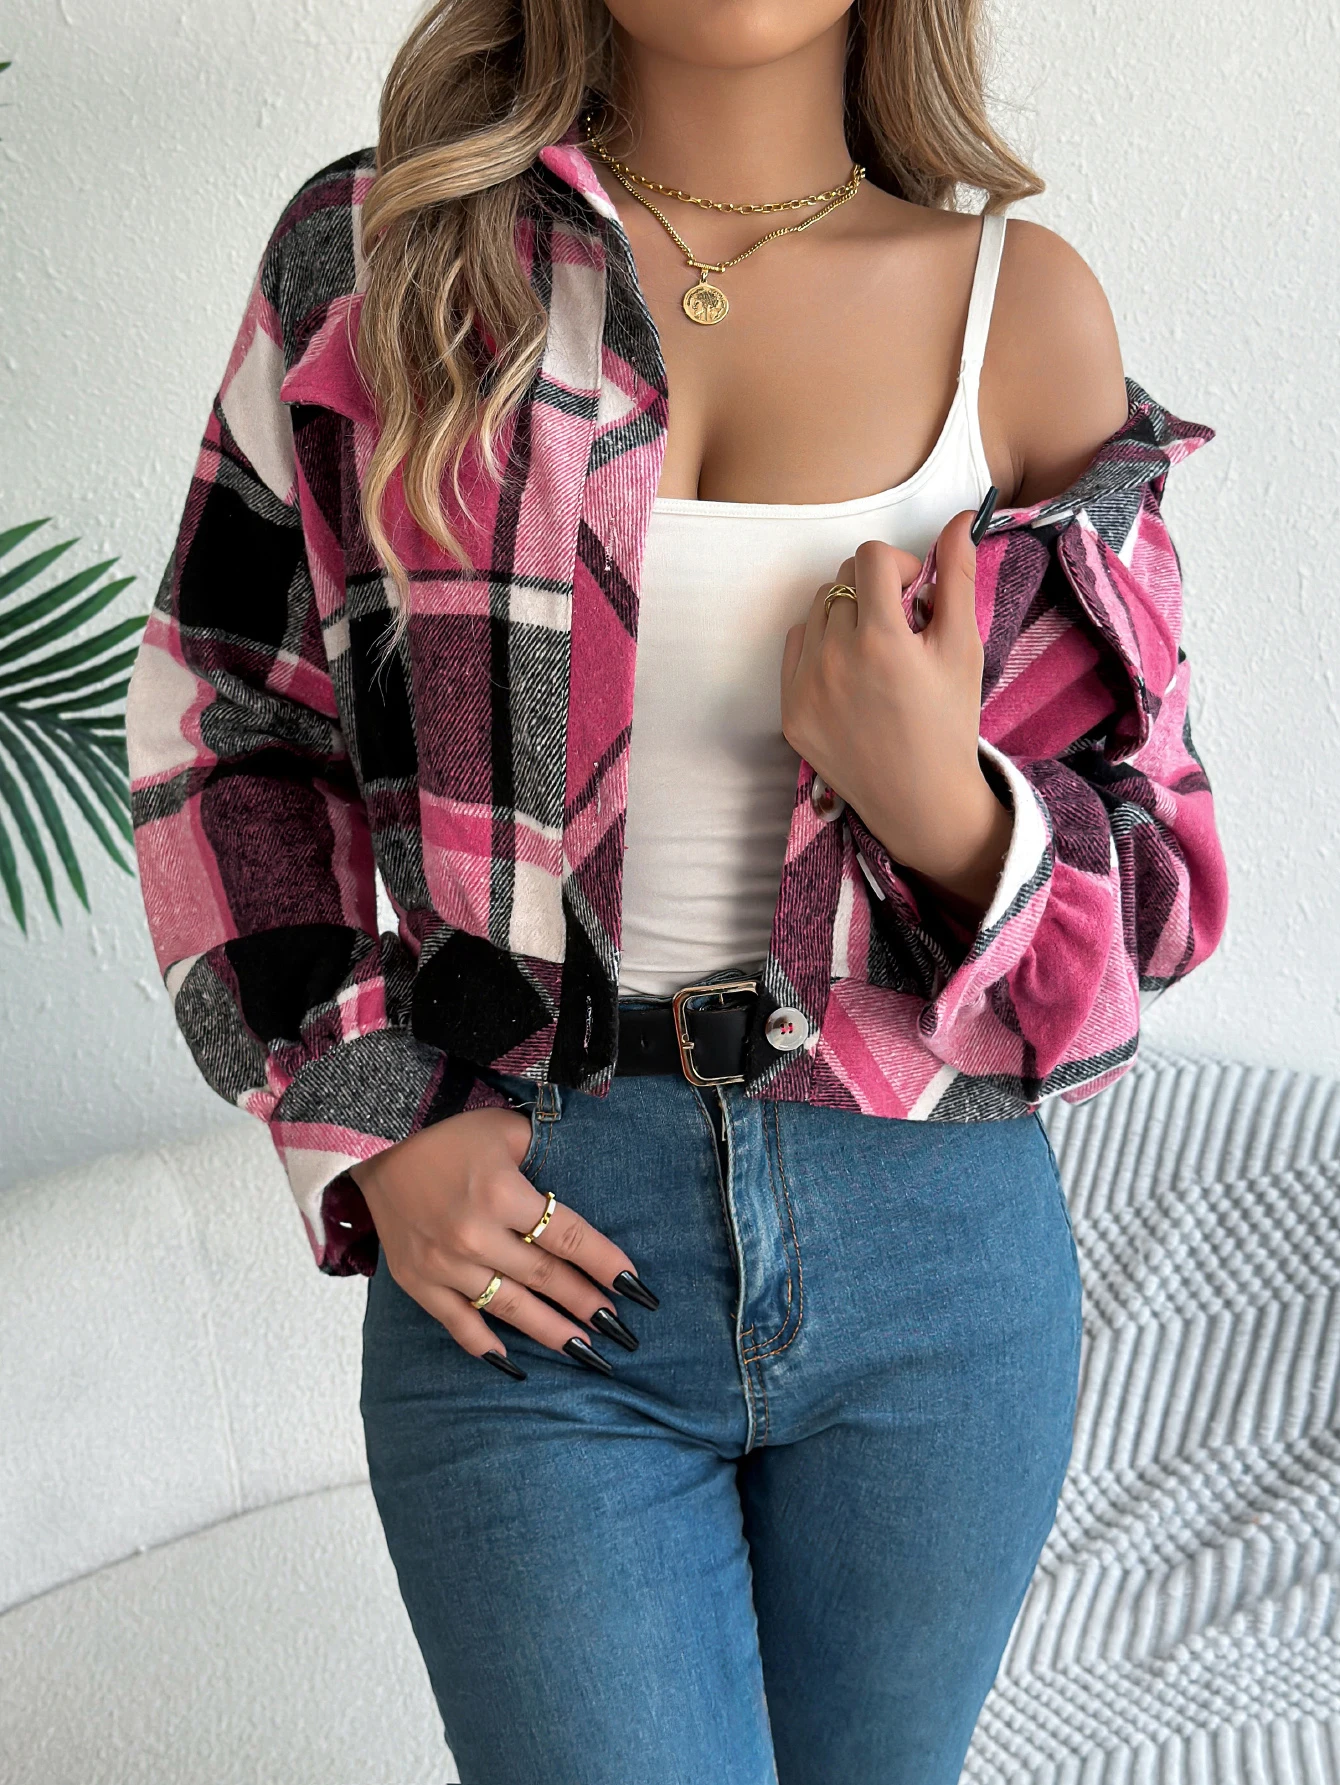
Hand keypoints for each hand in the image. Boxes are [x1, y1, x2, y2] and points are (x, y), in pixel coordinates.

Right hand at [348, 1108, 653, 1373]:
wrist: (371, 1144)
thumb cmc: (445, 1131)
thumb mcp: (501, 1127)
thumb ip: (543, 1151)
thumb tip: (583, 1173)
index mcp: (500, 1193)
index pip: (568, 1236)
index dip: (606, 1263)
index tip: (638, 1289)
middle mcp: (474, 1234)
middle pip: (546, 1277)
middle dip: (589, 1304)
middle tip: (622, 1329)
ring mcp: (444, 1264)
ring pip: (511, 1308)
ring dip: (552, 1331)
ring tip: (588, 1351)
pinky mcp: (418, 1282)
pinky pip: (458, 1323)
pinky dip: (486, 1346)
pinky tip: (515, 1364)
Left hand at [779, 507, 1012, 912]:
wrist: (920, 801)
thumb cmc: (949, 722)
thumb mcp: (962, 648)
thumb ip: (958, 578)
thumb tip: (958, 518)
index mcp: (880, 640)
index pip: (871, 557)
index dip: (900, 566)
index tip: (917, 596)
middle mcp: (833, 659)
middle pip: (841, 579)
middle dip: (874, 591)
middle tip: (903, 632)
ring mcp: (804, 687)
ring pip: (816, 610)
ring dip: (846, 616)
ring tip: (877, 656)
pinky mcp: (789, 711)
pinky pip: (796, 648)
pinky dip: (821, 649)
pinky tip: (851, 678)